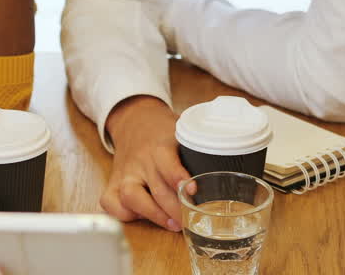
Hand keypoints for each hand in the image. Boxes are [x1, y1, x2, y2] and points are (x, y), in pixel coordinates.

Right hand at [99, 96, 189, 231]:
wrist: (134, 119)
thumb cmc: (164, 131)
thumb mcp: (183, 131)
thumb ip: (200, 147)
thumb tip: (232, 160)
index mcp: (159, 146)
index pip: (167, 163)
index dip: (179, 178)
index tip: (193, 191)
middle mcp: (140, 161)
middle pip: (156, 189)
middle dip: (175, 210)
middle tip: (191, 220)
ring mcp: (124, 173)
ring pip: (131, 197)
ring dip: (154, 215)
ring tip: (174, 225)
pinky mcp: (112, 183)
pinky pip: (112, 204)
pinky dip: (126, 215)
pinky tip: (145, 217)